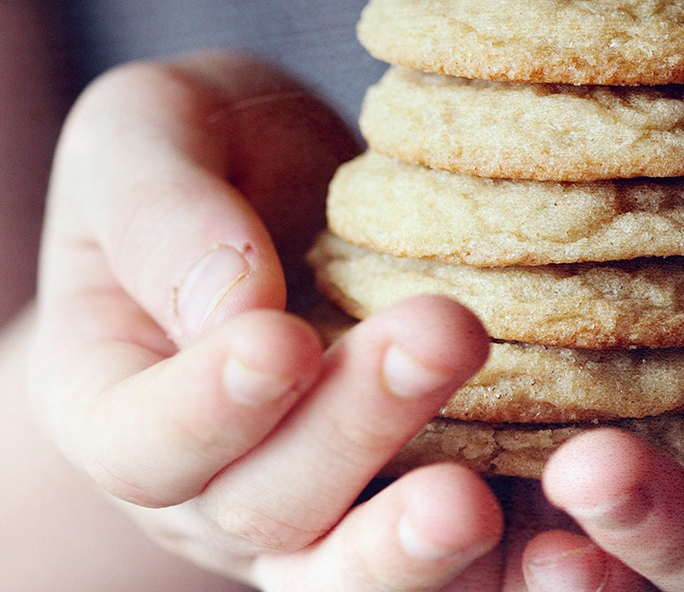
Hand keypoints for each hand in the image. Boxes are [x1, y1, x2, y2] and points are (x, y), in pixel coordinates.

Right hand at [29, 53, 503, 589]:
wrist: (299, 189)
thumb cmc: (211, 151)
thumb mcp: (148, 135)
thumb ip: (159, 215)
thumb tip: (232, 308)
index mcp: (120, 405)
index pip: (144, 445)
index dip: (206, 409)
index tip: (278, 340)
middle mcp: (214, 490)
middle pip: (268, 511)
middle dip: (352, 435)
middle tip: (442, 336)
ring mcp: (320, 515)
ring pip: (357, 574)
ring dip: (416, 547)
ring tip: (473, 501)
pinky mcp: (419, 507)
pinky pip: (463, 564)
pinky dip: (511, 563)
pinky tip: (564, 544)